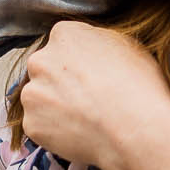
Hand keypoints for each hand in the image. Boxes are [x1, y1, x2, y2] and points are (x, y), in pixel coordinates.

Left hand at [20, 21, 169, 169]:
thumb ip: (100, 42)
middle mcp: (40, 60)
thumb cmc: (138, 86)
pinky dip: (54, 131)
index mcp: (64, 34)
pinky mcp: (30, 124)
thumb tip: (95, 51)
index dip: (79, 61)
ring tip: (84, 120)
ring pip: (39, 99)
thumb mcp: (128, 46)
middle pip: (46, 69)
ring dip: (54, 107)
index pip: (64, 43)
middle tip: (86, 99)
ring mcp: (32, 94)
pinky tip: (78, 135)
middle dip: (61, 82)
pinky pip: (40, 126)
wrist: (134, 130)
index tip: (92, 75)